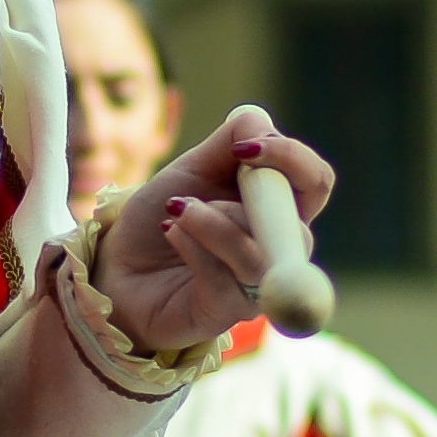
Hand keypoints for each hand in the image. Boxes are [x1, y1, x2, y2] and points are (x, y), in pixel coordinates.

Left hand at [85, 105, 333, 352]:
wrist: (120, 263)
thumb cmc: (167, 214)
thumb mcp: (195, 167)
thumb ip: (231, 140)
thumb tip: (261, 124)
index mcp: (278, 208)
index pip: (316, 182)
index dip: (291, 159)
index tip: (245, 147)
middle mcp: (277, 249)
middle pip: (297, 229)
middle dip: (250, 201)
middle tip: (209, 184)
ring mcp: (255, 286)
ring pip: (257, 256)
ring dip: (213, 223)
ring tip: (176, 208)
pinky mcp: (225, 312)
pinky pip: (222, 278)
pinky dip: (193, 245)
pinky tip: (171, 231)